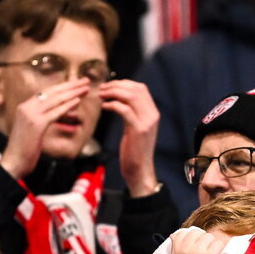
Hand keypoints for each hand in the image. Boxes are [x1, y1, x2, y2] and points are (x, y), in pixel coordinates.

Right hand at [0, 78, 91, 179]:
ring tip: (85, 88)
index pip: (46, 92)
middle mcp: (26, 107)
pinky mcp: (36, 124)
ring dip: (73, 93)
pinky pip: (55, 112)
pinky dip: (67, 106)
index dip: (63, 86)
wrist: (13, 162)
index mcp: (24, 107)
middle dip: (71, 85)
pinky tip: (78, 101)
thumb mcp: (32, 130)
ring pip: (55, 99)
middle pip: (52, 92)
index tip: (76, 83)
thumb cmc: (24, 150)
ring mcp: (30, 115)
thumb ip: (41, 119)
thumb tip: (55, 114)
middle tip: (85, 80)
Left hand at [99, 79, 159, 196]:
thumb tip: (119, 99)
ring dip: (113, 92)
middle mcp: (152, 115)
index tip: (110, 85)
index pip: (141, 88)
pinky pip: (125, 110)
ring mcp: (147, 122)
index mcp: (152, 113)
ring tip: (101, 95)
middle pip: (136, 89)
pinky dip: (113, 105)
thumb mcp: (135, 128)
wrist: (139, 170)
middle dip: (117, 85)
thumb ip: (132, 113)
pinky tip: (104, 107)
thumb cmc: (133, 151)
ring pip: (131, 96)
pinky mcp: (139, 130)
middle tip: (102, 89)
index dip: (124, 83)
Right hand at [170, 228, 224, 253]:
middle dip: (201, 238)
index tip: (194, 242)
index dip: (190, 235)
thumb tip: (173, 234)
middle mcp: (187, 249)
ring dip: (211, 243)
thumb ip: (175, 246)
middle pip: (197, 232)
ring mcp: (199, 252)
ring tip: (210, 252)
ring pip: (208, 236)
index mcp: (177, 250)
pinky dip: (218, 249)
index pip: (182, 232)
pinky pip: (218, 243)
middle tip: (204, 247)